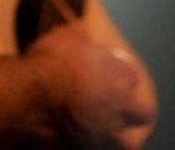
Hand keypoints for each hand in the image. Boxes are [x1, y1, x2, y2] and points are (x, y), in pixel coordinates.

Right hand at [27, 24, 155, 147]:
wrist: (30, 97)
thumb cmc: (50, 64)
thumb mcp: (66, 36)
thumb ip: (82, 40)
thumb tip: (82, 40)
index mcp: (119, 75)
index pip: (131, 76)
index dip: (118, 76)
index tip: (106, 76)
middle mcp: (120, 106)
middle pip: (144, 113)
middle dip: (134, 112)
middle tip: (117, 108)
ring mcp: (106, 132)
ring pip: (129, 145)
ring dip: (121, 141)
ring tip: (106, 135)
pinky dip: (91, 148)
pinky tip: (80, 144)